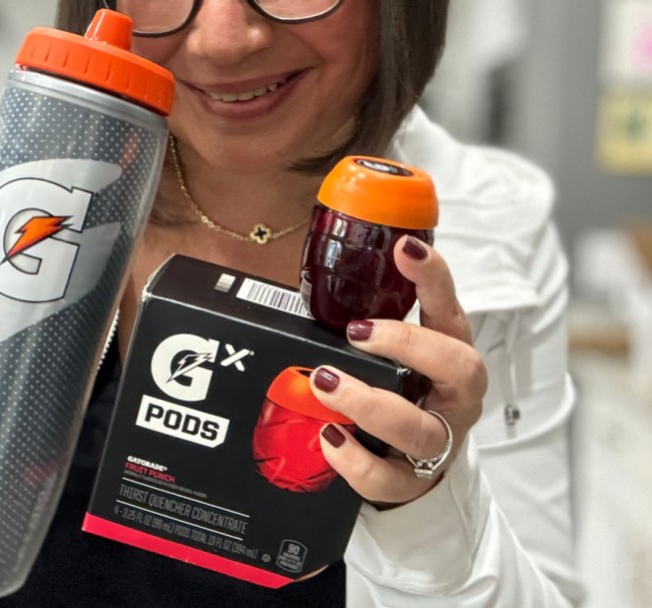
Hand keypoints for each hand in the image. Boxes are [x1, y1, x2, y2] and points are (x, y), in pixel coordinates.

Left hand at [311, 235, 486, 505]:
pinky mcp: (414, 481)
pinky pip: (389, 477)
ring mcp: (440, 440)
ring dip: (370, 404)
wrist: (413, 468)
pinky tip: (329, 438)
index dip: (434, 277)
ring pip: (419, 428)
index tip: (406, 248)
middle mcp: (454, 395)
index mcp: (449, 352)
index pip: (449, 306)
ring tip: (326, 385)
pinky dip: (356, 460)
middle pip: (458, 366)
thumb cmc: (400, 396)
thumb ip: (360, 328)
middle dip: (408, 344)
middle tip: (358, 333)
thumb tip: (291, 291)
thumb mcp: (390, 356)